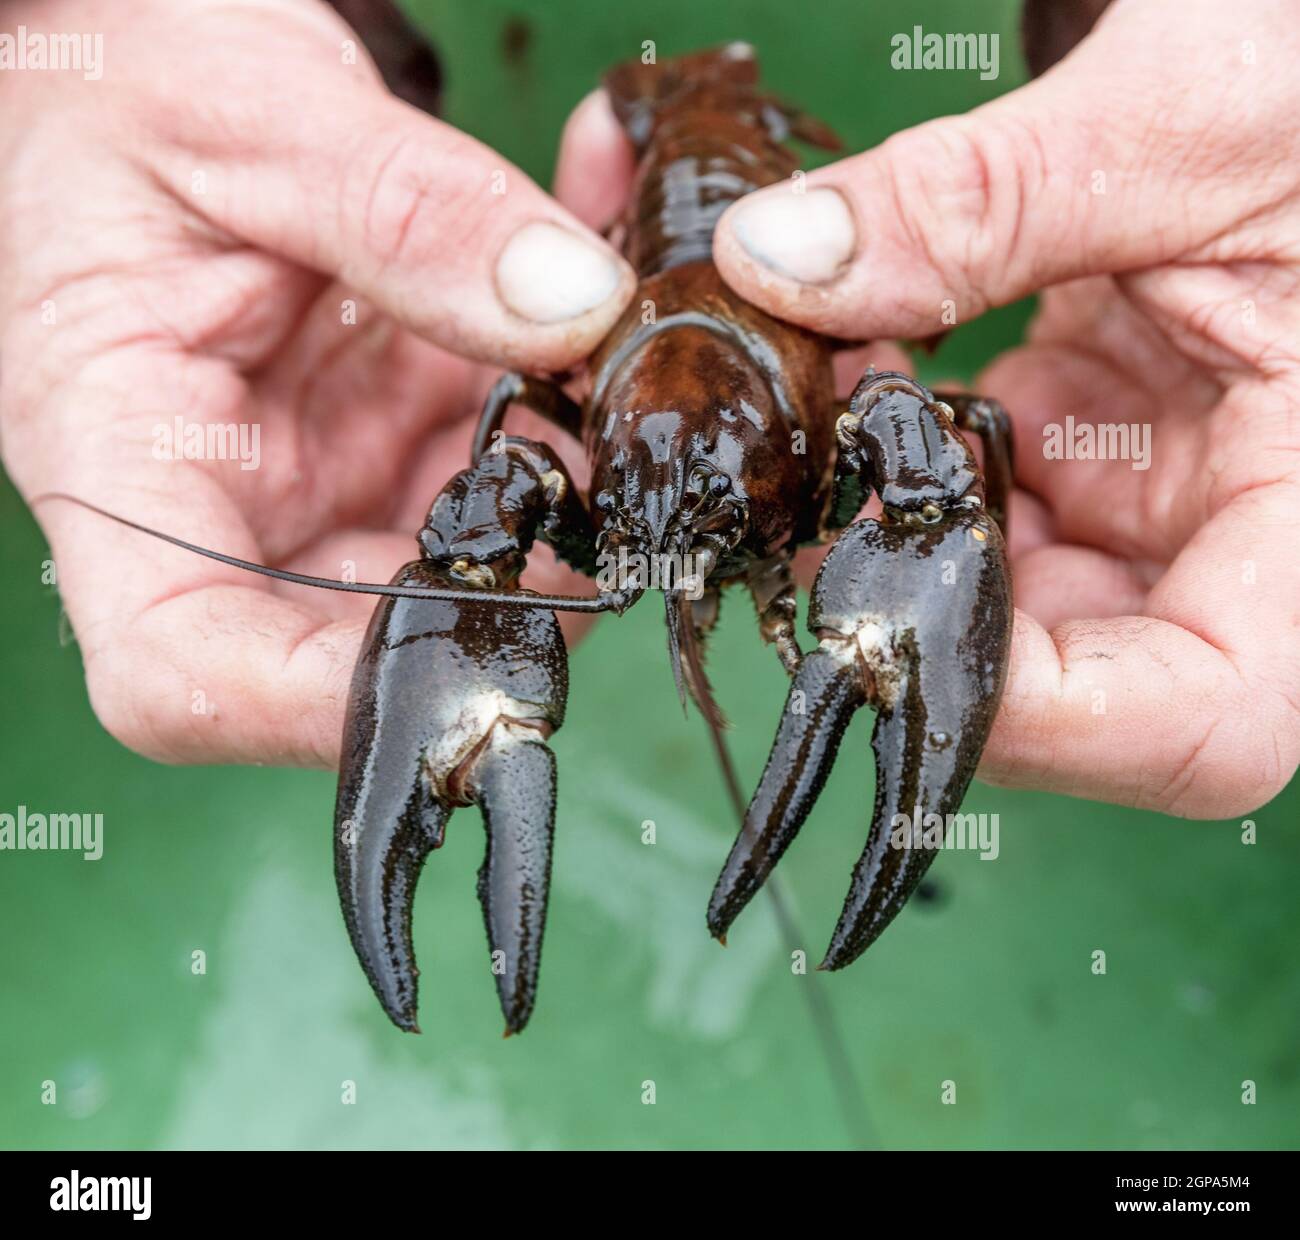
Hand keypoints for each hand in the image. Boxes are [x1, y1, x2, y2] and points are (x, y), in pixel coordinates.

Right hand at [0, 0, 633, 766]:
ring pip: (463, 565)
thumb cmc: (123, 93)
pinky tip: (610, 326)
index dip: (321, 707)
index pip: (185, 670)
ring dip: (567, 506)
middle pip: (362, 644)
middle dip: (508, 594)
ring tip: (623, 386)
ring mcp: (320, 484)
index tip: (469, 658)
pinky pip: (500, 474)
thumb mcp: (250, 120)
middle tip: (617, 498)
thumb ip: (412, 212)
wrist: (137, 70)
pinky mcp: (390, 444)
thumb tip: (579, 310)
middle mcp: (226, 507)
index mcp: (124, 460)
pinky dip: (568, 420)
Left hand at [699, 0, 1299, 817]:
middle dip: (925, 609)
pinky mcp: (1112, 461)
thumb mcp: (1182, 121)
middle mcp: (1251, 542)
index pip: (1203, 718)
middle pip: (1078, 684)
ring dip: (901, 528)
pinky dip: (918, 463)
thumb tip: (777, 267)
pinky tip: (877, 373)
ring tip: (842, 405)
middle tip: (816, 514)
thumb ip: (978, 204)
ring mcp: (1174, 506)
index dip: (1040, 718)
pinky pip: (994, 512)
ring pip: (1011, 602)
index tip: (888, 621)